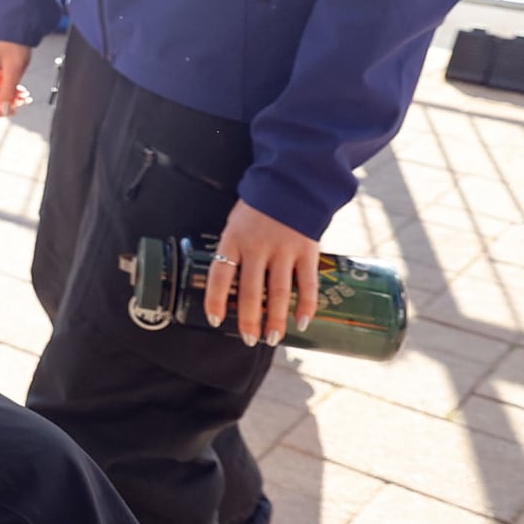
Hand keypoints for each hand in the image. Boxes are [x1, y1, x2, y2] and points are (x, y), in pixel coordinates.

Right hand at [0, 37, 32, 118]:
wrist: (14, 18)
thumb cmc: (12, 41)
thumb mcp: (13, 70)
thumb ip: (8, 92)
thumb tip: (4, 111)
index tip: (9, 112)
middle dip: (3, 102)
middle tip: (22, 102)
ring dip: (7, 94)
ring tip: (24, 95)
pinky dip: (6, 85)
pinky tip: (20, 86)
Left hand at [204, 200, 317, 346]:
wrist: (291, 183)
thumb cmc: (257, 209)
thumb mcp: (236, 224)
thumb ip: (235, 251)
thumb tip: (231, 287)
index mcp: (234, 239)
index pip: (221, 275)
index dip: (216, 300)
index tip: (215, 321)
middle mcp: (258, 247)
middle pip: (252, 291)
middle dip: (250, 320)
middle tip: (250, 341)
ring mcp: (284, 249)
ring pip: (279, 292)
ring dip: (277, 319)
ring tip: (273, 339)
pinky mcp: (308, 251)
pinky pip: (308, 283)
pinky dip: (307, 305)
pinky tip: (302, 322)